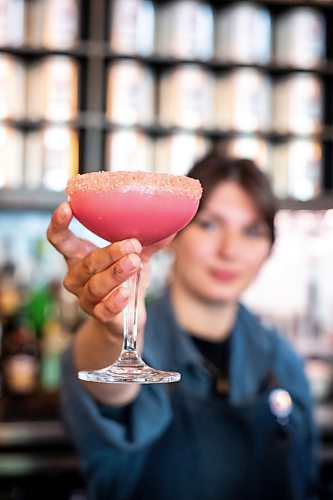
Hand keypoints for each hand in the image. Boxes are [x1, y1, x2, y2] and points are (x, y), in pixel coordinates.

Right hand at [47, 202, 144, 340]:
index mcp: (79, 256)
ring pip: (96, 286)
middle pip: (88, 263)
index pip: (59, 239)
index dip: (59, 223)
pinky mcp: (99, 316)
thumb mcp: (137, 256)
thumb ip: (149, 242)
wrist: (127, 317)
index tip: (67, 206)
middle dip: (110, 253)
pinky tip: (126, 293)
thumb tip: (171, 225)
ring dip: (116, 273)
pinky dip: (115, 301)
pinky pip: (104, 309)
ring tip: (134, 262)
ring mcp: (85, 298)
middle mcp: (76, 277)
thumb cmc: (126, 279)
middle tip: (133, 244)